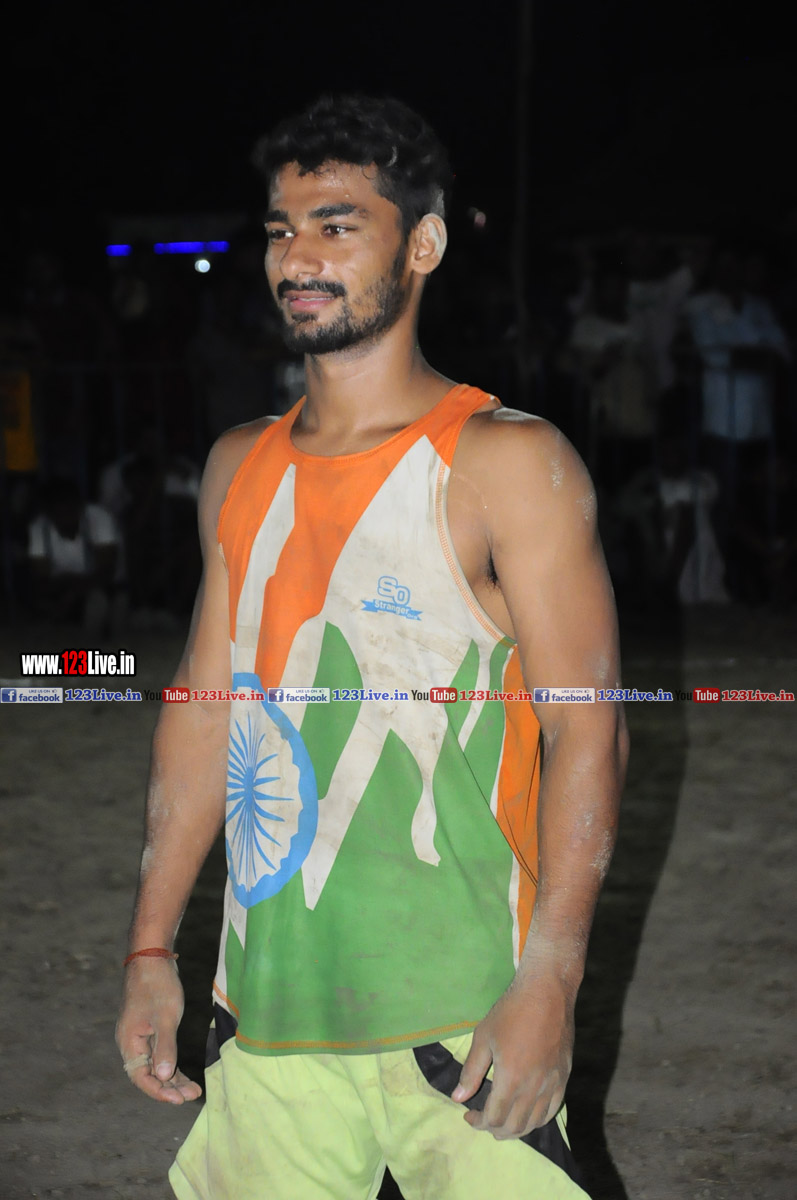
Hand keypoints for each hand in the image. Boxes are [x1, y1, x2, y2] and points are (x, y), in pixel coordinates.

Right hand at [115, 958, 201, 1104]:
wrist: (152, 957)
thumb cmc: (157, 985)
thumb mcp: (165, 1017)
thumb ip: (165, 1048)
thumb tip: (165, 1077)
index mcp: (129, 1043)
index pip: (141, 1078)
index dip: (159, 1091)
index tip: (179, 1099)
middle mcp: (131, 1044)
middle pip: (148, 1075)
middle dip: (170, 1088)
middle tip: (192, 1096)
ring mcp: (140, 1037)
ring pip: (155, 1066)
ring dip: (173, 1079)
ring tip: (194, 1091)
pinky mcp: (150, 1030)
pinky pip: (159, 1054)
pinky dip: (172, 1065)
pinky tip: (185, 1075)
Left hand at [451, 975, 573, 1138]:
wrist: (547, 992)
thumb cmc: (511, 1011)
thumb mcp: (483, 1037)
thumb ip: (471, 1071)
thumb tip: (457, 1097)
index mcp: (511, 1078)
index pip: (494, 1117)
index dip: (478, 1122)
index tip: (468, 1115)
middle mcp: (534, 1087)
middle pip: (514, 1126)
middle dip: (495, 1130)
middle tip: (483, 1121)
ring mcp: (552, 1083)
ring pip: (534, 1122)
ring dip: (516, 1129)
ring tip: (502, 1122)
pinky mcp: (564, 1077)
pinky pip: (552, 1110)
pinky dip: (537, 1119)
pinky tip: (527, 1114)